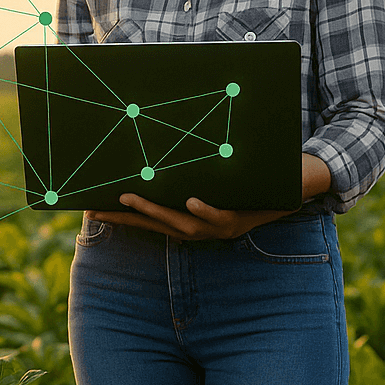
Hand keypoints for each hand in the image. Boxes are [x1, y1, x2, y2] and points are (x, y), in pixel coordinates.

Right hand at [85, 192, 289, 240]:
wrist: (292, 192)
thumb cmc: (248, 186)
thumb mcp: (215, 182)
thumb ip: (191, 176)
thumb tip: (160, 155)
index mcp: (190, 221)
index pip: (147, 222)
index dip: (120, 219)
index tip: (92, 212)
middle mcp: (200, 229)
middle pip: (156, 225)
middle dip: (125, 218)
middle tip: (96, 210)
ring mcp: (218, 226)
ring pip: (181, 222)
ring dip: (154, 211)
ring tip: (129, 198)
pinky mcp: (239, 219)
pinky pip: (218, 214)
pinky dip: (203, 209)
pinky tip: (189, 200)